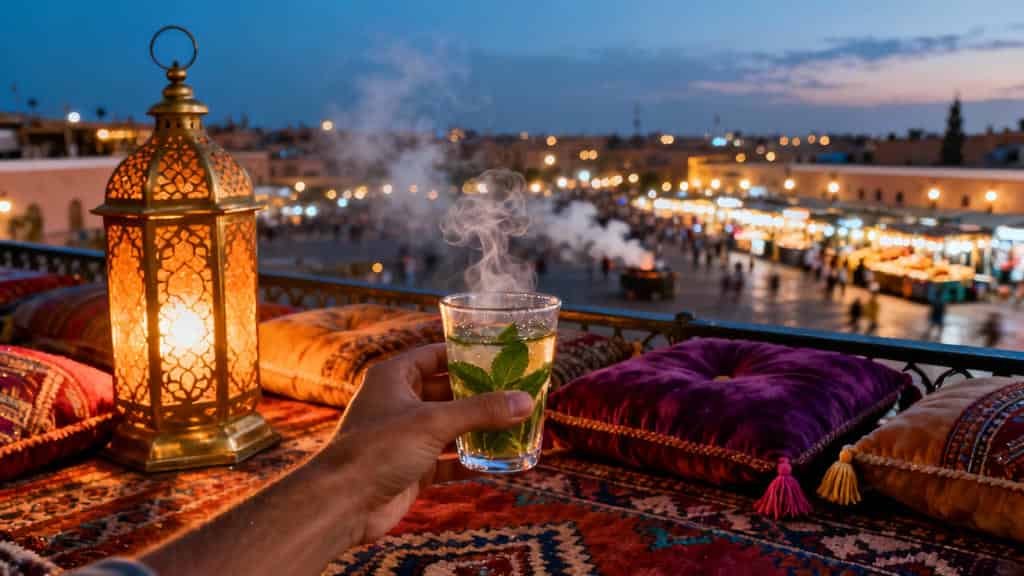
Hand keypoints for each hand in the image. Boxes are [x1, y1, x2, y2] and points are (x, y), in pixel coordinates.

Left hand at [322, 343, 534, 541]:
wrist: (342, 504)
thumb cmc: (378, 449)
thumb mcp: (434, 422)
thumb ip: (481, 411)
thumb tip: (525, 401)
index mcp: (394, 378)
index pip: (434, 355)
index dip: (464, 353)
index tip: (497, 355)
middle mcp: (399, 404)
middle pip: (446, 391)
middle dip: (478, 394)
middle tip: (515, 391)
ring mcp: (405, 438)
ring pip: (449, 427)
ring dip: (478, 428)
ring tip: (516, 424)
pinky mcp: (411, 468)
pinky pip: (447, 459)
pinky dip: (469, 460)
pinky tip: (498, 462)